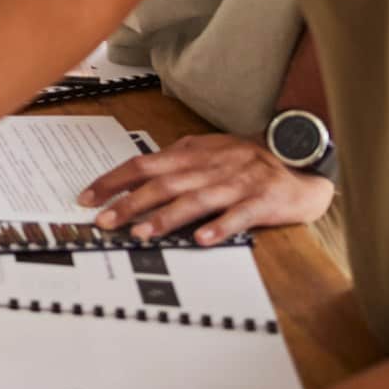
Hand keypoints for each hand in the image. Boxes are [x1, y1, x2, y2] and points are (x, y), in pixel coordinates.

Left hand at [78, 133, 335, 243]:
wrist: (302, 157)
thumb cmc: (250, 157)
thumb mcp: (209, 149)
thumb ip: (178, 158)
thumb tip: (141, 167)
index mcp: (193, 154)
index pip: (143, 164)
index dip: (113, 180)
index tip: (87, 198)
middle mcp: (210, 167)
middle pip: (162, 184)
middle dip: (129, 203)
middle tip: (104, 221)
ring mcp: (237, 183)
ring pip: (195, 200)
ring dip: (166, 217)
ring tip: (142, 233)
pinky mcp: (263, 201)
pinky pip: (239, 215)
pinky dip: (220, 226)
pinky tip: (202, 239)